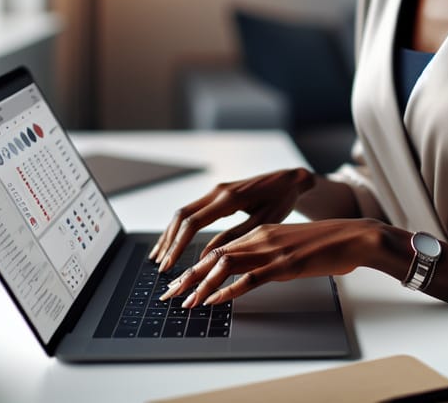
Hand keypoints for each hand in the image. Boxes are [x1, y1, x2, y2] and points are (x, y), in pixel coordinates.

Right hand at [148, 167, 314, 271]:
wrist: (287, 181)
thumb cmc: (279, 202)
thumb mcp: (261, 224)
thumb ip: (233, 239)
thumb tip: (206, 256)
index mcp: (228, 199)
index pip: (193, 223)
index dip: (178, 245)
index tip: (170, 265)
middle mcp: (218, 191)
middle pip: (182, 216)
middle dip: (169, 243)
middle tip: (161, 267)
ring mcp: (216, 190)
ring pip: (184, 212)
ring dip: (171, 234)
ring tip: (160, 257)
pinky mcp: (217, 194)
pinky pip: (192, 210)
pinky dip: (180, 227)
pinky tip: (173, 240)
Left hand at [158, 218, 381, 307]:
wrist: (351, 237)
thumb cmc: (324, 244)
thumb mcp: (289, 246)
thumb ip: (267, 254)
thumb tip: (248, 272)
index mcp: (261, 232)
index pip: (219, 249)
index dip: (195, 267)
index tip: (180, 283)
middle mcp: (261, 238)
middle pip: (215, 255)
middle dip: (189, 276)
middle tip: (170, 294)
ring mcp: (272, 250)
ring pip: (226, 264)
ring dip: (203, 284)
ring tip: (188, 302)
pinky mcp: (284, 264)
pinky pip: (250, 277)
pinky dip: (229, 290)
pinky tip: (217, 300)